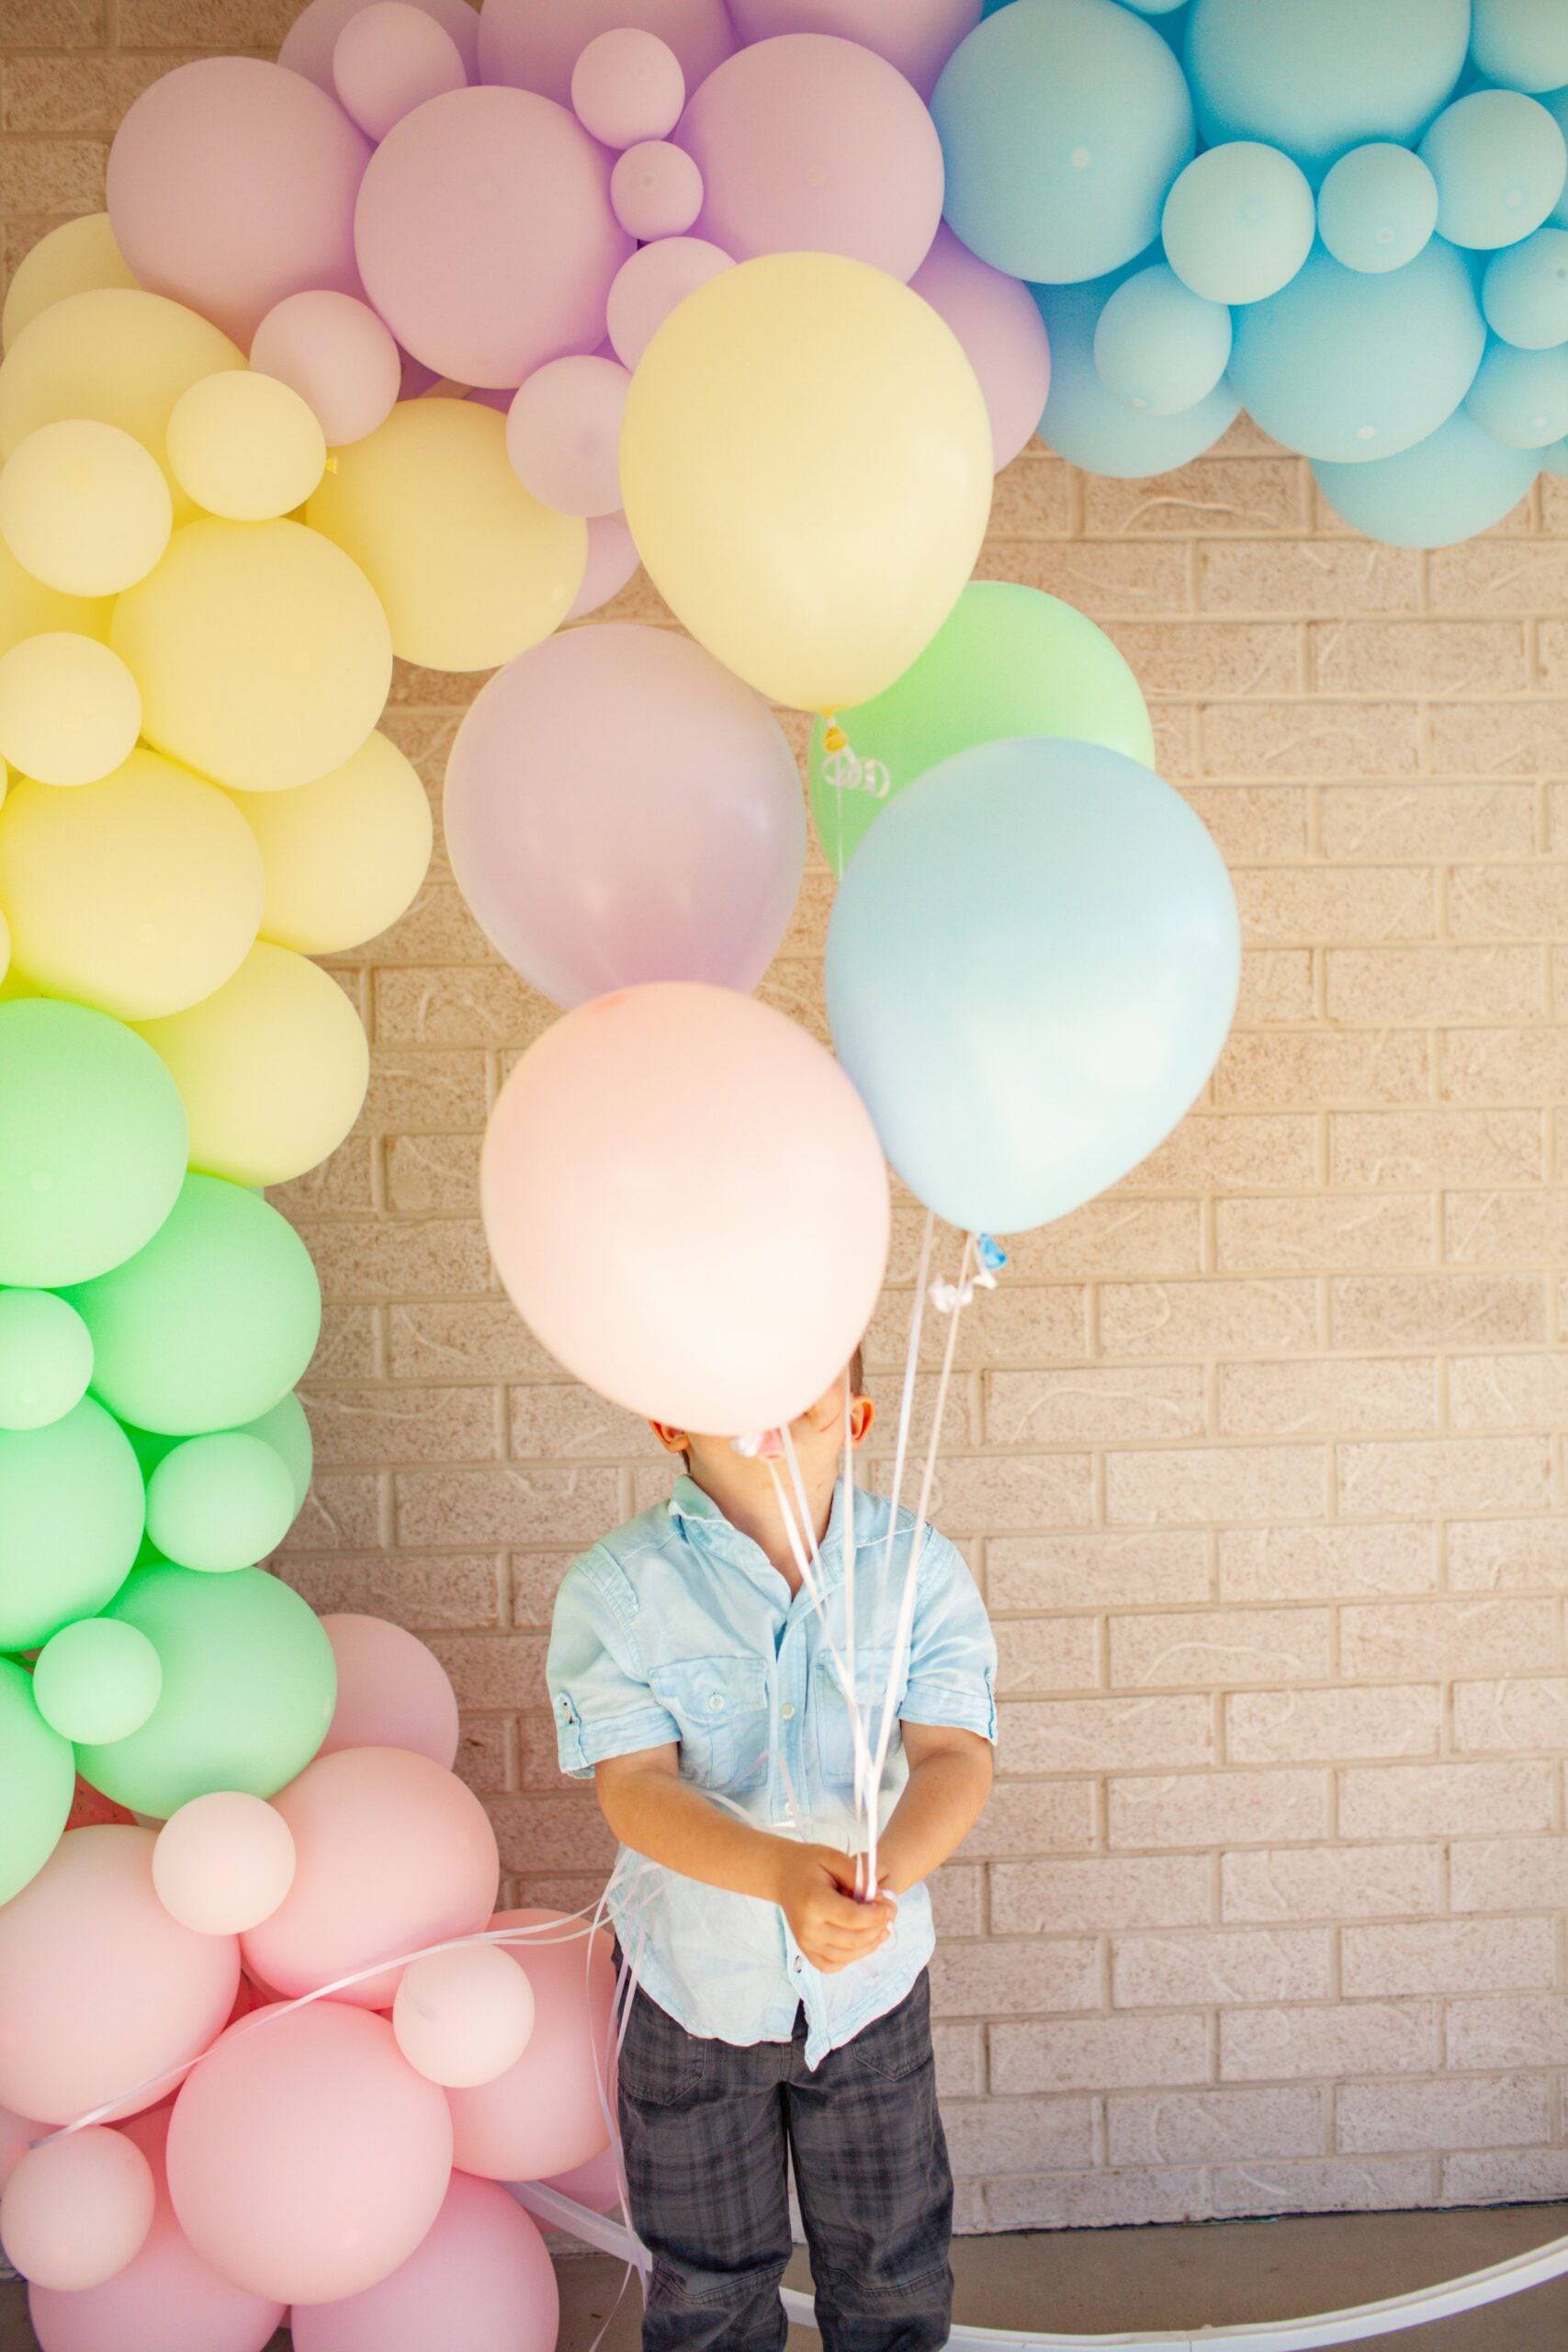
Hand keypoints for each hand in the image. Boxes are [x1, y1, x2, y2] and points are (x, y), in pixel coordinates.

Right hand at [772, 1843, 896, 1974]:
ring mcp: (806, 1943)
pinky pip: (833, 1965)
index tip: (888, 1907)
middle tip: (888, 1916)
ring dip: (870, 1945)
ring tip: (881, 1929)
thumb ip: (858, 1876)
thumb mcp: (834, 1857)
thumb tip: (879, 1898)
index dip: (876, 1916)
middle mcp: (808, 1928)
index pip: (853, 1918)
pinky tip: (860, 1942)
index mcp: (814, 1902)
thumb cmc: (809, 1864)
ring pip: (847, 1956)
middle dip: (877, 1929)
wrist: (782, 1876)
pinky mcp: (806, 1951)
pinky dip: (851, 1957)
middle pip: (853, 1940)